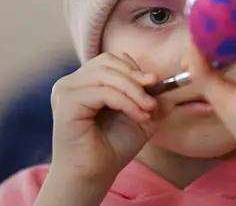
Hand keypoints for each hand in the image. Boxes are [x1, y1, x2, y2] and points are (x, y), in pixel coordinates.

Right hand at [48, 53, 159, 184]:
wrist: (93, 176)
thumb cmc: (112, 148)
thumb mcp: (140, 117)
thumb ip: (152, 97)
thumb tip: (169, 83)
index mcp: (85, 82)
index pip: (111, 60)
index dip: (134, 69)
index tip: (156, 84)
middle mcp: (72, 82)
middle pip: (108, 62)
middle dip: (135, 77)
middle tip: (153, 99)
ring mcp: (66, 90)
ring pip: (106, 74)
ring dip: (133, 91)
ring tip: (148, 109)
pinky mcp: (67, 102)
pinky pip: (102, 92)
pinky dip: (125, 102)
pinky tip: (138, 116)